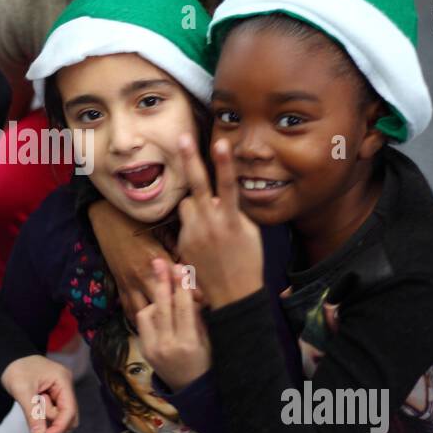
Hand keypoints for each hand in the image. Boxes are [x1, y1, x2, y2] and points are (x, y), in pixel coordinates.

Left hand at [0, 355, 78, 432]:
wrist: (8, 360)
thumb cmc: (15, 370)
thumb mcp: (22, 391)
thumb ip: (33, 414)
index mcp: (63, 380)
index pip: (69, 410)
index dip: (59, 427)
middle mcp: (65, 385)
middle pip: (70, 416)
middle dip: (54, 423)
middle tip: (35, 419)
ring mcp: (61, 390)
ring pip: (61, 416)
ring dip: (47, 417)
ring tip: (32, 403)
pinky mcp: (54, 395)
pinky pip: (54, 412)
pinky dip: (44, 414)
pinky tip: (33, 404)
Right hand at [86, 200, 190, 316]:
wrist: (108, 221)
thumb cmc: (137, 223)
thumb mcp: (160, 233)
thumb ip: (176, 249)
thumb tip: (194, 265)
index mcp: (156, 260)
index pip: (180, 284)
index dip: (196, 295)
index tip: (208, 303)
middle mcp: (143, 275)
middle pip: (164, 303)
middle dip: (178, 312)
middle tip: (193, 319)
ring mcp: (129, 283)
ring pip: (145, 313)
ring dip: (158, 319)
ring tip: (172, 326)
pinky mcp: (120, 287)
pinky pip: (130, 310)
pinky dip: (141, 319)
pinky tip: (152, 323)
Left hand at [134, 258, 211, 391]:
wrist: (191, 389)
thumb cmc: (207, 361)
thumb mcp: (209, 339)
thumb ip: (198, 316)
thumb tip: (189, 289)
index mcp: (188, 343)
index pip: (183, 308)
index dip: (181, 286)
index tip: (180, 268)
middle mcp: (167, 346)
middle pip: (162, 307)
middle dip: (161, 282)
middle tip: (159, 262)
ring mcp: (152, 349)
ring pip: (148, 313)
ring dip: (156, 299)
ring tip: (165, 290)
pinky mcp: (143, 349)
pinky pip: (143, 322)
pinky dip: (151, 311)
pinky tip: (160, 307)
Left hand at [175, 134, 264, 308]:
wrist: (233, 294)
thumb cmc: (247, 260)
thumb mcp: (250, 232)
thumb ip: (234, 211)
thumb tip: (221, 196)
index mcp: (231, 220)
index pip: (228, 185)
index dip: (224, 163)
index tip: (220, 144)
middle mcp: (210, 224)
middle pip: (197, 185)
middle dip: (189, 159)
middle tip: (182, 137)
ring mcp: (194, 234)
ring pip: (187, 205)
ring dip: (195, 205)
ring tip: (209, 223)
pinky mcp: (183, 243)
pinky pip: (185, 223)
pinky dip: (193, 224)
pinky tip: (205, 241)